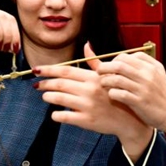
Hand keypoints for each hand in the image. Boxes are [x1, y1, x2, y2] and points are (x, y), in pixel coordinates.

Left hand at [35, 43, 152, 157]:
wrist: (129, 119)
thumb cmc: (116, 96)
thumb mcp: (107, 77)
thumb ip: (94, 62)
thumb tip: (86, 44)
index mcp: (93, 78)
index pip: (66, 70)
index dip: (49, 69)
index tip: (36, 69)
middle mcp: (89, 90)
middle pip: (60, 84)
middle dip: (45, 83)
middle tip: (37, 85)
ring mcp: (88, 106)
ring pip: (59, 99)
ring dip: (48, 97)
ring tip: (45, 96)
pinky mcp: (87, 120)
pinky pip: (64, 117)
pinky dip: (56, 115)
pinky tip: (55, 114)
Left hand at [95, 51, 165, 131]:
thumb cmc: (161, 95)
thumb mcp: (157, 75)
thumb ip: (143, 65)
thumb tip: (122, 58)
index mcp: (152, 66)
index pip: (127, 56)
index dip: (115, 59)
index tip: (111, 66)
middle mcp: (148, 75)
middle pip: (119, 65)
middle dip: (105, 67)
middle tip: (99, 72)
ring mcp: (144, 88)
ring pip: (117, 79)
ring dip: (106, 81)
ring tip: (103, 84)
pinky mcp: (140, 102)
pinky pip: (119, 94)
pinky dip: (112, 93)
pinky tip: (111, 94)